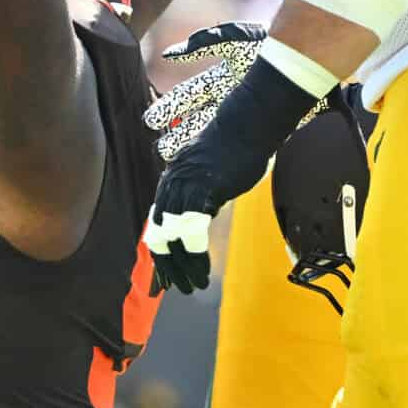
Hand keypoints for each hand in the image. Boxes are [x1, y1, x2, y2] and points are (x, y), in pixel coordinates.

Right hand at [143, 22, 268, 164]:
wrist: (308, 57)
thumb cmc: (271, 43)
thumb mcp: (234, 38)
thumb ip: (203, 42)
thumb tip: (170, 54)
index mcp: (220, 78)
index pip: (188, 96)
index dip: (169, 108)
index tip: (152, 122)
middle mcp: (229, 97)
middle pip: (197, 118)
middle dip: (178, 133)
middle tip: (163, 150)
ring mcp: (245, 111)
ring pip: (212, 133)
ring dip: (195, 145)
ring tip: (178, 160)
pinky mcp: (263, 124)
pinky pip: (237, 141)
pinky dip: (219, 150)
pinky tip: (206, 159)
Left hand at [147, 53, 323, 295]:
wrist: (251, 120)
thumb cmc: (240, 144)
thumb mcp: (214, 172)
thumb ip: (202, 194)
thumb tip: (200, 216)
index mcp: (173, 178)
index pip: (156, 221)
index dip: (159, 250)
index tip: (162, 273)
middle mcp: (172, 182)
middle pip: (157, 233)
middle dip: (165, 265)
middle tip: (173, 287)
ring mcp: (185, 186)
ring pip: (172, 237)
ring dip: (182, 267)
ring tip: (191, 286)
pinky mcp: (203, 191)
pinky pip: (192, 232)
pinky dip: (195, 256)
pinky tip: (202, 271)